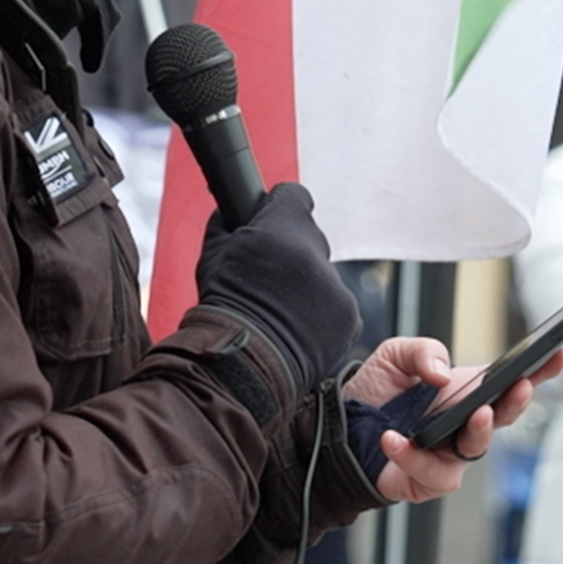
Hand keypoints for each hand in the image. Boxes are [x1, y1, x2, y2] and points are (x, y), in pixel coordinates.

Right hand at [194, 183, 358, 395]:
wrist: (242, 367)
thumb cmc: (222, 311)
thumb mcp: (212, 255)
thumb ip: (227, 223)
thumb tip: (232, 210)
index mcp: (281, 226)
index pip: (294, 196)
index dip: (279, 209)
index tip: (270, 225)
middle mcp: (314, 250)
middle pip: (309, 239)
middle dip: (292, 254)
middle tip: (268, 280)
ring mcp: (335, 284)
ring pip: (323, 275)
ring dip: (306, 288)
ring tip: (278, 313)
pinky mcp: (350, 316)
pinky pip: (337, 306)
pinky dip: (320, 316)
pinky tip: (295, 330)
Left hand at [345, 338, 562, 503]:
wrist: (339, 428)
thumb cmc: (376, 393)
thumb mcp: (396, 355)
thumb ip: (422, 351)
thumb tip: (441, 374)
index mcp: (467, 392)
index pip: (510, 381)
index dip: (539, 370)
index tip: (557, 353)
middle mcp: (465, 425)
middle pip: (504, 417)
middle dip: (516, 402)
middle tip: (521, 386)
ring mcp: (450, 454)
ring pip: (476, 449)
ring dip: (479, 431)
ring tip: (476, 413)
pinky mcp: (426, 480)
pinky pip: (430, 472)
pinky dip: (412, 455)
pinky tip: (394, 439)